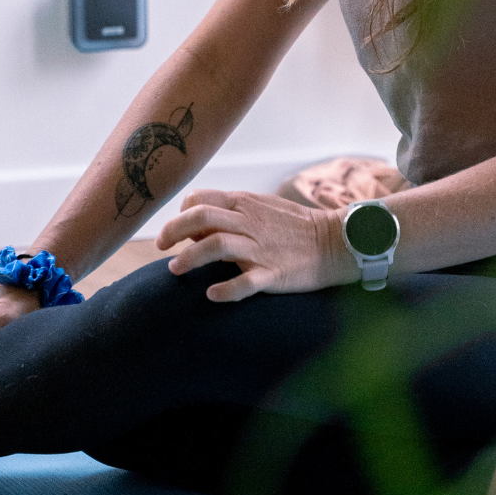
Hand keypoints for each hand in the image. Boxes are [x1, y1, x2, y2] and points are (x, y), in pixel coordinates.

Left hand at [157, 189, 355, 301]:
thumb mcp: (262, 208)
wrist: (335, 242)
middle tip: (160, 246)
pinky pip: (245, 282)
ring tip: (175, 270)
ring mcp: (260, 248)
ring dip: (190, 258)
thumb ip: (230, 212)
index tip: (177, 230)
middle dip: (172, 231)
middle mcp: (249, 222)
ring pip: (216, 246)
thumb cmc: (293, 226)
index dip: (181, 213)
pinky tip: (211, 295)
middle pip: (200, 218)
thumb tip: (196, 227)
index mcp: (245, 203)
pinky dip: (225, 290)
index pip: (200, 199)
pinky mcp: (273, 273)